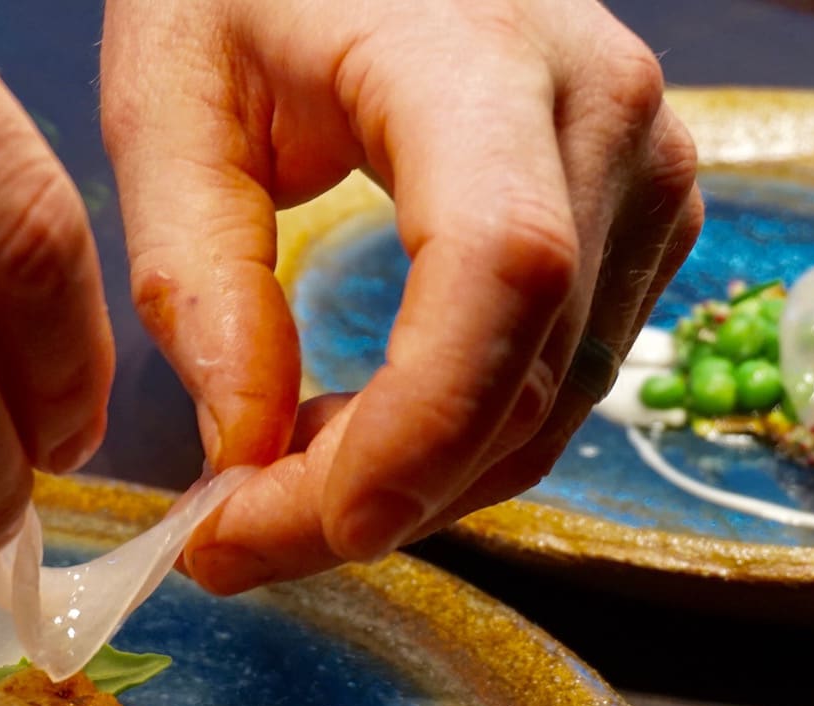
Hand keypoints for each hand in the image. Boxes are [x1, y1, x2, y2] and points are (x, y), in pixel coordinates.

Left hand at [101, 0, 701, 592]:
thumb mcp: (168, 102)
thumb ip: (195, 275)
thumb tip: (241, 452)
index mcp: (481, 55)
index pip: (499, 268)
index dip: (418, 425)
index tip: (304, 519)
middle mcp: (604, 112)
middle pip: (524, 371)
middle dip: (377, 492)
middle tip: (229, 542)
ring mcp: (645, 169)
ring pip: (549, 403)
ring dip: (412, 481)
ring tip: (267, 484)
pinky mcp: (639, 219)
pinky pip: (558, 380)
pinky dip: (453, 441)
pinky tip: (348, 434)